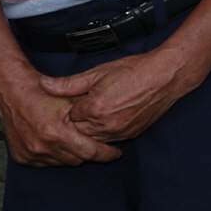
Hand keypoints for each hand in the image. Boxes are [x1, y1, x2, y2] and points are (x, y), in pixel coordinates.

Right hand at [0, 56, 118, 166]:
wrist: (11, 93)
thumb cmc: (42, 93)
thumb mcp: (72, 99)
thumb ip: (91, 115)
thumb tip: (113, 126)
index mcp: (56, 133)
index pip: (90, 152)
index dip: (106, 154)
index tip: (116, 153)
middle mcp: (42, 147)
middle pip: (77, 159)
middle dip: (88, 152)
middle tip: (96, 143)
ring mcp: (30, 154)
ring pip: (63, 162)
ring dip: (71, 154)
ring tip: (74, 140)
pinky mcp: (22, 158)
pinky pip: (47, 163)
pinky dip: (55, 155)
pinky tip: (57, 143)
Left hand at [43, 41, 207, 142]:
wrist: (166, 76)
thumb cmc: (134, 70)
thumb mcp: (98, 72)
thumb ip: (69, 83)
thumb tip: (44, 84)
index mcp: (93, 109)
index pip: (67, 116)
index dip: (68, 107)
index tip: (70, 100)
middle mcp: (104, 125)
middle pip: (78, 131)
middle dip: (76, 121)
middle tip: (81, 106)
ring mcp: (118, 132)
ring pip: (92, 138)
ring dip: (90, 128)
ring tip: (95, 112)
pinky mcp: (130, 135)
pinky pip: (109, 139)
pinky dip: (104, 131)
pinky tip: (108, 118)